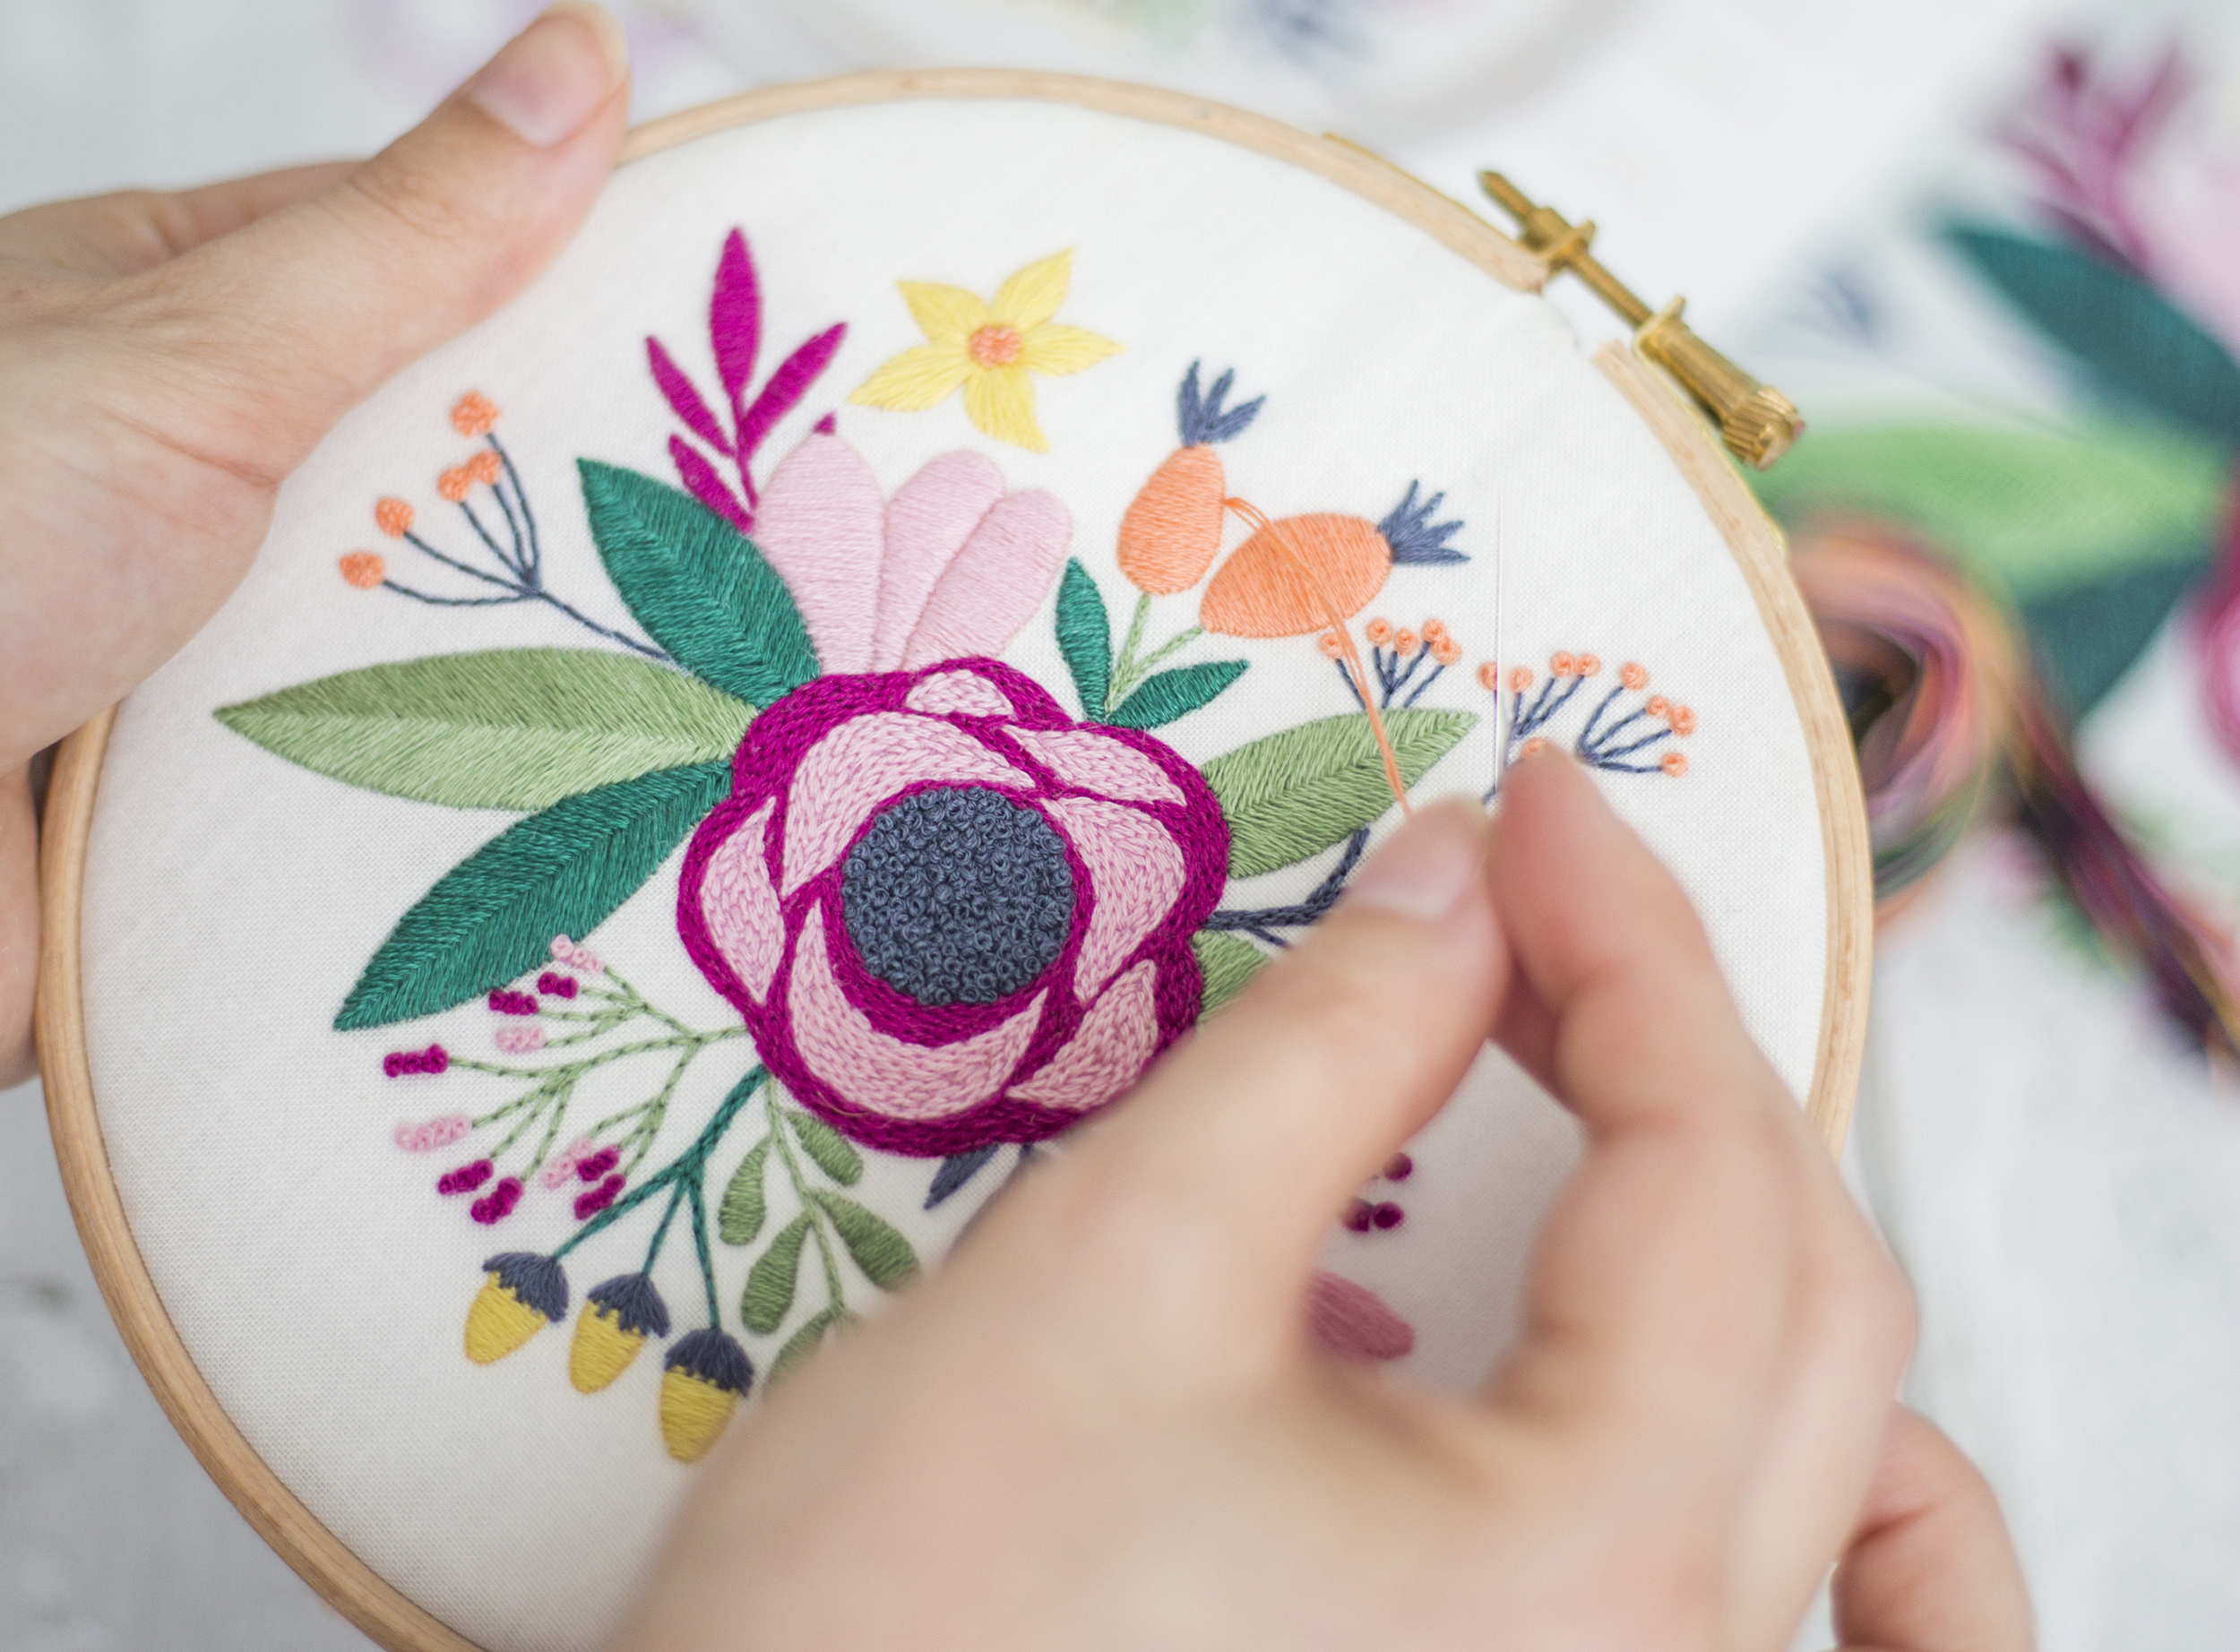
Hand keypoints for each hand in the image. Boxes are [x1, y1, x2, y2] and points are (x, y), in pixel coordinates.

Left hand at [0, 3, 630, 1086]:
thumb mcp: (201, 352)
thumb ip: (405, 237)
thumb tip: (578, 55)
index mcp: (160, 320)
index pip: (413, 262)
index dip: (571, 279)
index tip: (729, 326)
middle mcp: (186, 477)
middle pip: (438, 465)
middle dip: (567, 502)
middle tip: (758, 518)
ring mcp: (205, 643)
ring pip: (423, 639)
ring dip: (520, 670)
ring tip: (717, 670)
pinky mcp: (221, 806)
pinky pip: (380, 787)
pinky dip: (457, 798)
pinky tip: (592, 796)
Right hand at [610, 753, 2029, 1651]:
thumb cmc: (917, 1604)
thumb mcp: (1124, 1269)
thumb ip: (1333, 1046)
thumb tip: (1454, 883)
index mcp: (1602, 1557)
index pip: (1709, 1170)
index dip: (1628, 943)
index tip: (1533, 801)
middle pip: (1801, 1292)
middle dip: (1672, 1052)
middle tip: (1523, 904)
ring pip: (1807, 1427)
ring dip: (1745, 1215)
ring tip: (1613, 1069)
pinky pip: (1755, 1565)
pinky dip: (1793, 1444)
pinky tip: (1745, 1377)